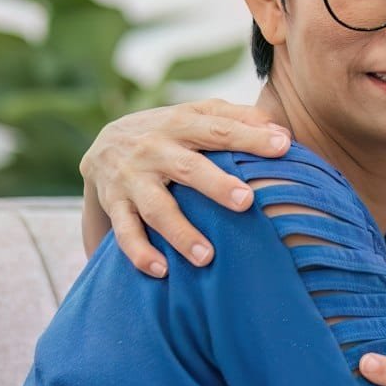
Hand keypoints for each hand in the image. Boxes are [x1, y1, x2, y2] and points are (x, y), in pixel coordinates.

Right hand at [79, 99, 290, 275]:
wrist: (103, 144)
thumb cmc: (168, 132)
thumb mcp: (196, 114)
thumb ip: (237, 118)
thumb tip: (281, 131)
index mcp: (180, 124)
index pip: (219, 129)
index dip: (250, 137)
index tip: (283, 146)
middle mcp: (154, 149)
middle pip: (188, 168)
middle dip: (216, 186)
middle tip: (246, 202)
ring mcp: (133, 179)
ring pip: (156, 208)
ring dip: (180, 233)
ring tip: (207, 257)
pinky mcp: (115, 205)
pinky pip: (125, 232)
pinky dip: (140, 253)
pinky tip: (161, 271)